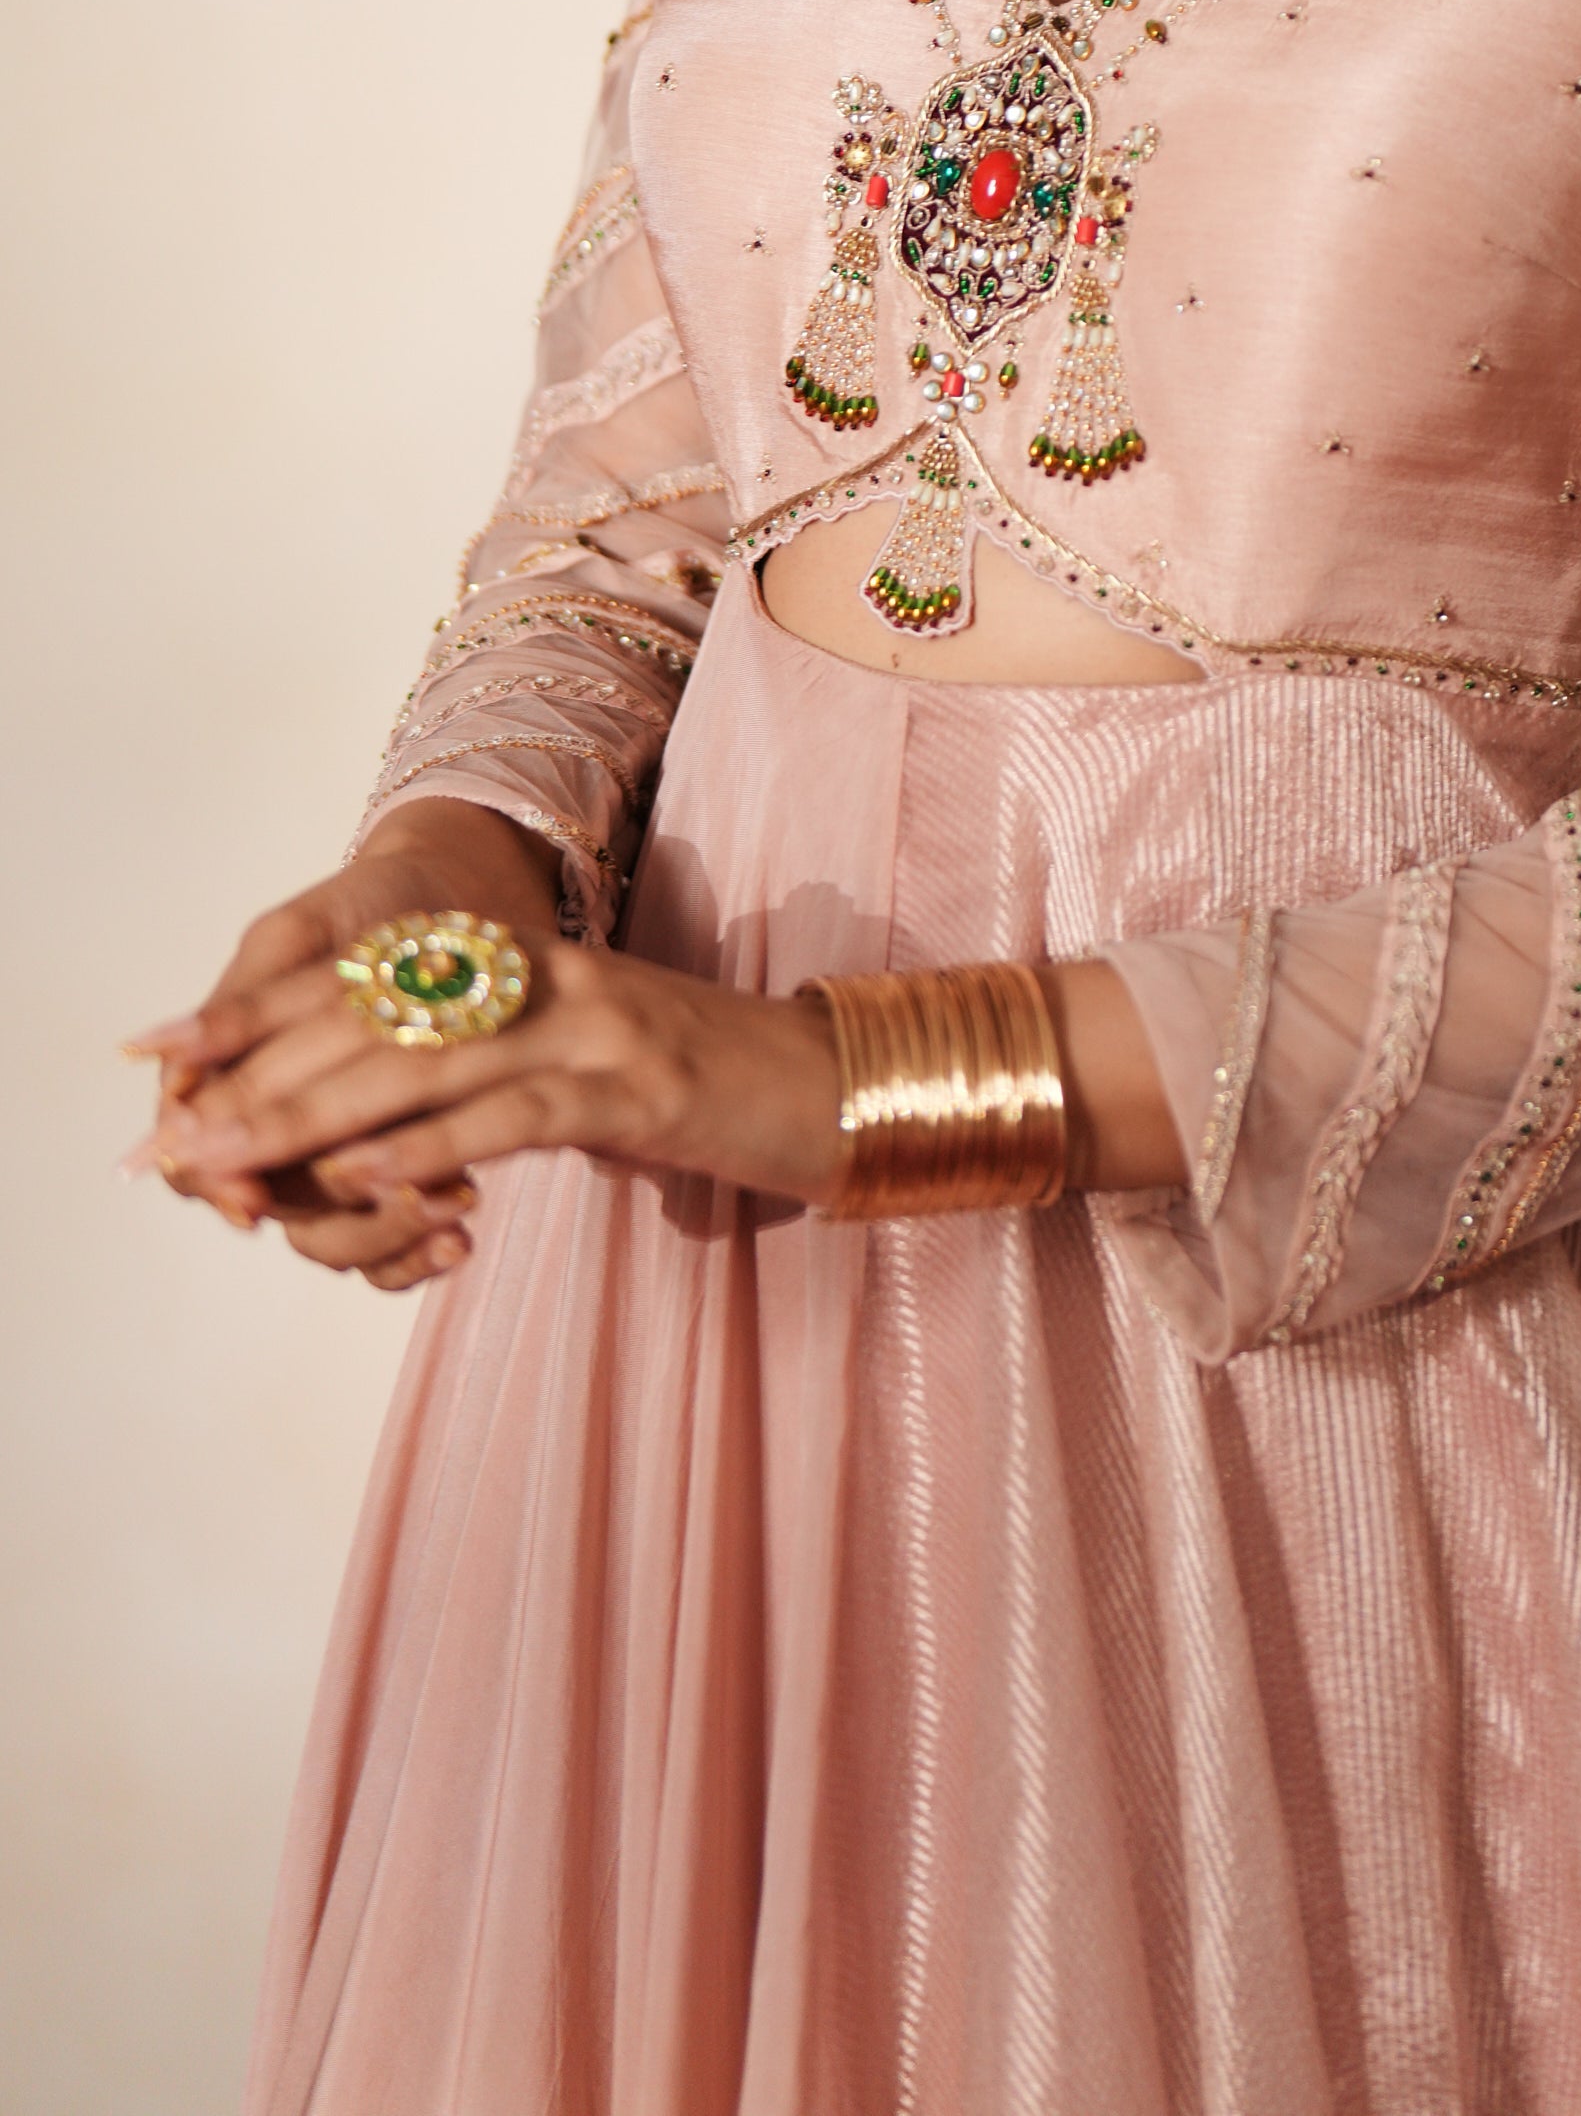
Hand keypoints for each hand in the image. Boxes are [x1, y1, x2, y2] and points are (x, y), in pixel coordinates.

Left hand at [128, 802, 844, 1285]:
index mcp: (537, 962)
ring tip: (231, 1161)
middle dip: (264, 1076)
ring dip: (315, 1118)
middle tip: (176, 1134)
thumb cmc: (716, 1097)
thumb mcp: (590, 1073)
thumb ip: (496, 1083)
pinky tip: (365, 1179)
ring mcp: (600, 1026)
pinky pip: (512, 1115)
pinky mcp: (640, 1089)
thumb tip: (384, 1137)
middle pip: (382, 1015)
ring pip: (428, 1061)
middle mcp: (558, 975)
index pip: (375, 976)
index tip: (173, 1058)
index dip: (267, 1014)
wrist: (845, 1089)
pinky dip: (428, 1150)